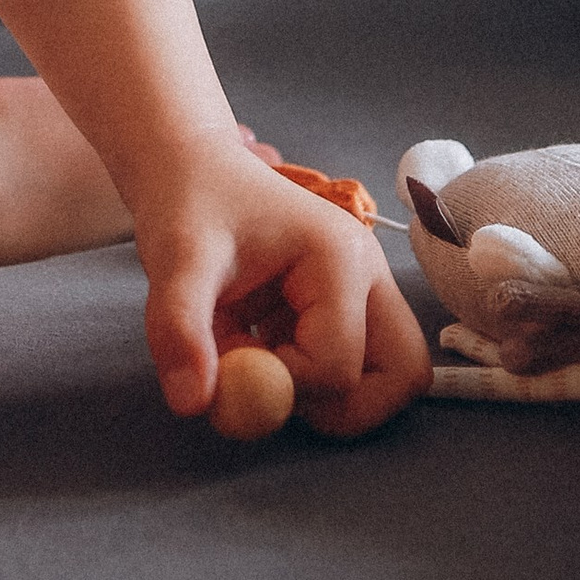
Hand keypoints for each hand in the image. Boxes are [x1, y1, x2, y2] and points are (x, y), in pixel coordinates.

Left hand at [131, 129, 429, 438]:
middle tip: (274, 397)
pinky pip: (353, 369)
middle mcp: (369, 275)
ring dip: (324, 394)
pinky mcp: (349, 310)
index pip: (337, 364)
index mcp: (340, 258)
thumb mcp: (175, 260)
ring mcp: (365, 293)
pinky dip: (307, 380)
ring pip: (386, 376)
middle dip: (342, 408)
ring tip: (260, 358)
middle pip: (404, 374)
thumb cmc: (191, 203)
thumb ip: (180, 329)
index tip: (226, 365)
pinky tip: (258, 343)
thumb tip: (194, 403)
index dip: (280, 386)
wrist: (194, 171)